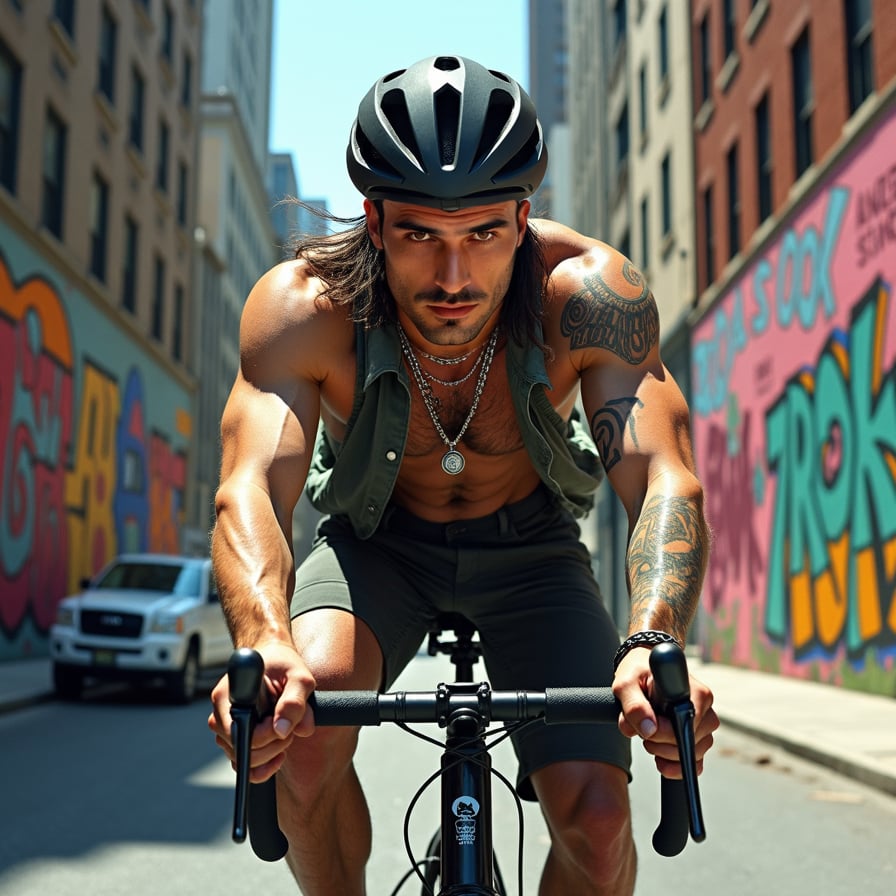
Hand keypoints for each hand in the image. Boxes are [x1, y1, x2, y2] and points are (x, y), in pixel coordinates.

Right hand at [208, 639, 315, 782]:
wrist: (275, 662)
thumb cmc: (284, 665)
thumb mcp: (298, 677)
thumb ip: (295, 701)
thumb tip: (283, 730)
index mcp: (226, 696)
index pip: (239, 732)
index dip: (266, 735)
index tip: (283, 723)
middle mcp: (220, 714)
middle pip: (241, 751)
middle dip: (272, 745)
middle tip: (290, 727)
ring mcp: (226, 730)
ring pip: (243, 761)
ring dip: (270, 754)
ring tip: (286, 733)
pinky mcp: (236, 740)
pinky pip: (244, 766)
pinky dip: (263, 767)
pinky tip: (279, 754)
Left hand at [613, 646, 718, 778]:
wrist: (642, 671)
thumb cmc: (637, 674)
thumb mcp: (626, 684)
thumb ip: (633, 706)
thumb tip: (648, 730)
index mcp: (695, 691)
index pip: (687, 725)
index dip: (663, 733)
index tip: (647, 728)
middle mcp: (705, 707)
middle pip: (689, 743)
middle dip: (660, 744)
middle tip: (642, 731)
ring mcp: (705, 724)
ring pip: (692, 755)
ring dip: (665, 754)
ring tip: (649, 737)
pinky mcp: (699, 737)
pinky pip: (695, 762)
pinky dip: (676, 766)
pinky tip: (660, 757)